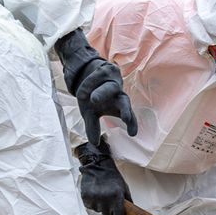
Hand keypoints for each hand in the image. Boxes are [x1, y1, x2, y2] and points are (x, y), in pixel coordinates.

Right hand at [56, 30, 137, 144]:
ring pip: (110, 88)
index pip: (129, 116)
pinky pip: (99, 76)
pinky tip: (83, 89)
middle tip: (126, 119)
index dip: (132, 124)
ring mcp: (114, 82)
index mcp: (118, 106)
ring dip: (102, 93)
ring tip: (93, 99)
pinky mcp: (107, 70)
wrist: (86, 73)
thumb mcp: (90, 113)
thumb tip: (94, 144)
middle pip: (125, 102)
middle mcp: (119, 94)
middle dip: (126, 110)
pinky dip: (90, 83)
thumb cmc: (92, 97)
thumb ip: (92, 127)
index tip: (132, 134)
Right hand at [76, 139, 131, 214]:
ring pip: (100, 211)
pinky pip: (91, 207)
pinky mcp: (85, 198)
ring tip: (102, 192)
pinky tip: (95, 192)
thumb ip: (128, 204)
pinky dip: (93, 202)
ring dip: (102, 205)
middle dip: (110, 208)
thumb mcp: (124, 189)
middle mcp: (105, 199)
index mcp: (117, 196)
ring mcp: (94, 199)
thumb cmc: (113, 178)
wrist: (97, 166)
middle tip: (109, 196)